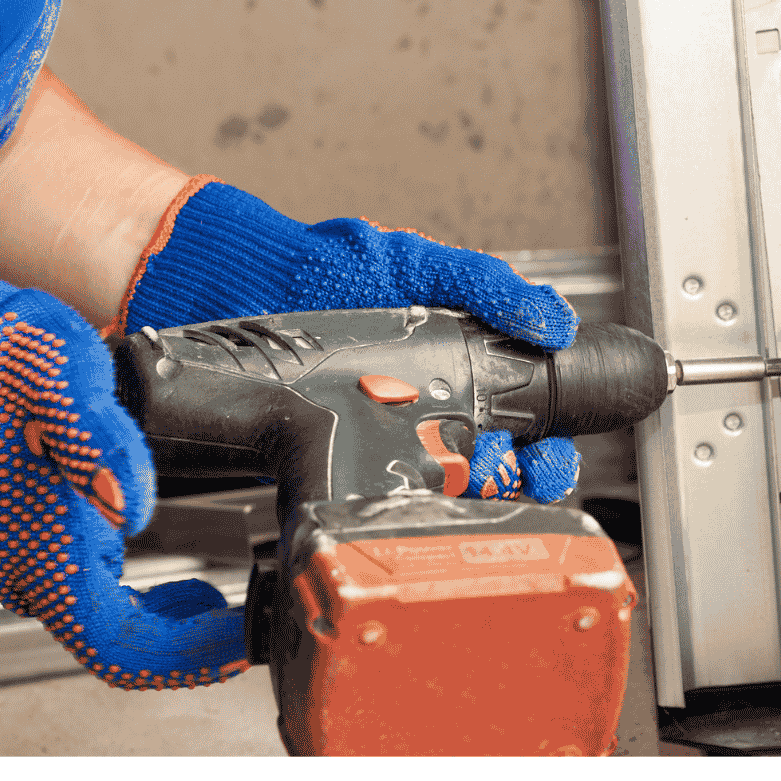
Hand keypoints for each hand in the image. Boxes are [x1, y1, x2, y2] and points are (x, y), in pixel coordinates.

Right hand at [0, 235, 245, 689]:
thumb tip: (123, 505)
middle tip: (245, 627)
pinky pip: (91, 604)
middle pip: (113, 648)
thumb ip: (95, 442)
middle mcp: (18, 570)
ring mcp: (19, 563)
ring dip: (165, 631)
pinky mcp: (27, 549)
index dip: (180, 657)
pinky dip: (143, 611)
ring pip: (103, 630)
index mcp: (31, 546)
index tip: (236, 645)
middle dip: (183, 649)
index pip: (113, 643)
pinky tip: (180, 590)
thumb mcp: (59, 379)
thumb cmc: (2, 356)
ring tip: (220, 607)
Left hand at [122, 177, 584, 502]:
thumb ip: (482, 284)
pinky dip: (398, 515)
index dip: (549, 449)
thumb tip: (553, 319)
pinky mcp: (331, 467)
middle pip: (494, 475)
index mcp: (454, 372)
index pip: (523, 425)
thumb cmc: (315, 267)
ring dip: (466, 503)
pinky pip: (375, 505)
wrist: (226, 285)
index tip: (554, 454)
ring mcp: (376, 447)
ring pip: (442, 498)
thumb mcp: (413, 264)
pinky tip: (407, 507)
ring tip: (467, 487)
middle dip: (517, 484)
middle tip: (515, 476)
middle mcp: (421, 417)